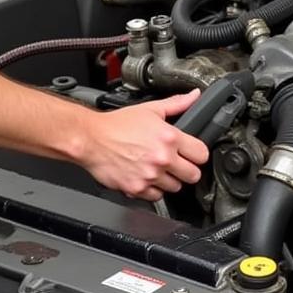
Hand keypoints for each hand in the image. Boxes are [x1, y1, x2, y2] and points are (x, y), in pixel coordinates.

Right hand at [79, 90, 209, 200]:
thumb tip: (194, 96)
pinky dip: (153, 190)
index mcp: (169, 138)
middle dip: (187, 169)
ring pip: (175, 188)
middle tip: (177, 163)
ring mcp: (150, 176)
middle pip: (193, 175)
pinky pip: (156, 197)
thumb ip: (176, 104)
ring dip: (169, 180)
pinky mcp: (137, 189)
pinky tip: (146, 176)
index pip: (202, 155)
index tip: (192, 153)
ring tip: (158, 168)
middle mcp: (162, 159)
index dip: (198, 153)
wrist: (91, 139)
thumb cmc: (117, 125)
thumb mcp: (150, 109)